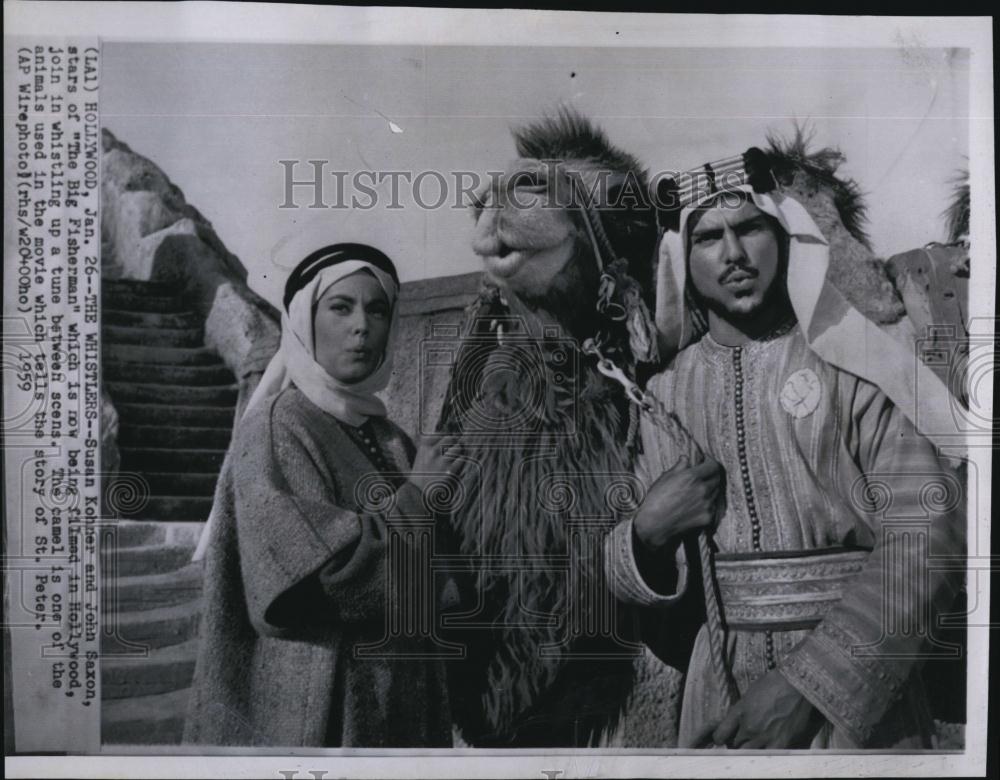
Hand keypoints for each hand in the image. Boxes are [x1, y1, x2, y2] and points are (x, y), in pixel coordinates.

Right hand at [408, 434, 464, 492]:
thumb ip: (432, 447)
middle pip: (450, 438)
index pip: (440, 434)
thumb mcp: (421, 458)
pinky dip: (461, 463)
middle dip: (454, 443)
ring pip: (457, 448)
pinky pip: (461, 459)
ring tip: (454, 461)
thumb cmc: (422, 476)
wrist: (420, 495)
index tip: (446, 444)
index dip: (445, 438)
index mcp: (424, 447)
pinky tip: (456, 468)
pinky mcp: (450, 470)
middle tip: (454, 451)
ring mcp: (442, 461)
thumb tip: (451, 438)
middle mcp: (432, 452)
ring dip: (459, 453)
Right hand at [633, 458, 723, 554]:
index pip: (713, 465)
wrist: (654, 525)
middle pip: (717, 477)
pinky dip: (707, 503)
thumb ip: (679, 467)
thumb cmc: (655, 501)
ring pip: (716, 492)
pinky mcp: (707, 517)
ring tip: (697, 490)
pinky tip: (696, 504)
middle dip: (710, 474)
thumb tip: (686, 459)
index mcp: (692, 477)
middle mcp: (703, 490)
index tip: (704, 461)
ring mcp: (707, 505)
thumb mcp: (665, 478)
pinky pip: (712, 506)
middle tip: (702, 474)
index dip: (709, 462)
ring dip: (709, 488)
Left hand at [696, 669, 824, 748]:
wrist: (795, 684)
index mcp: (739, 713)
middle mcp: (749, 727)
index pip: (720, 734)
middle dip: (736, 745)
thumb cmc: (773, 684)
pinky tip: (767, 752)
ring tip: (755, 747)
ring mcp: (764, 737)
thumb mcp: (749, 695)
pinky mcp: (781, 743)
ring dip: (750, 752)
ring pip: (750, 754)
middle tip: (740, 743)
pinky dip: (766, 756)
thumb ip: (740, 712)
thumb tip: (736, 725)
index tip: (721, 740)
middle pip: (735, 746)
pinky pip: (768, 757)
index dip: (719, 739)